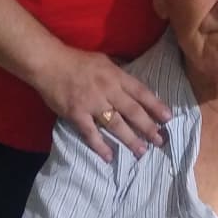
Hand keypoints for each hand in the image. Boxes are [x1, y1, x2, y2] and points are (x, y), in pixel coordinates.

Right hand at [35, 42, 170, 161]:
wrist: (49, 63)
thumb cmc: (77, 61)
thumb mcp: (104, 60)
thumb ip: (119, 73)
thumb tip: (133, 82)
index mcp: (116, 76)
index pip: (141, 92)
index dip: (156, 106)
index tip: (168, 118)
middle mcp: (108, 90)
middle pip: (133, 111)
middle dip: (148, 127)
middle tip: (160, 141)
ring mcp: (92, 103)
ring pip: (116, 124)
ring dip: (130, 139)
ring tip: (141, 151)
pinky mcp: (76, 114)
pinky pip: (91, 133)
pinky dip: (100, 146)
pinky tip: (109, 156)